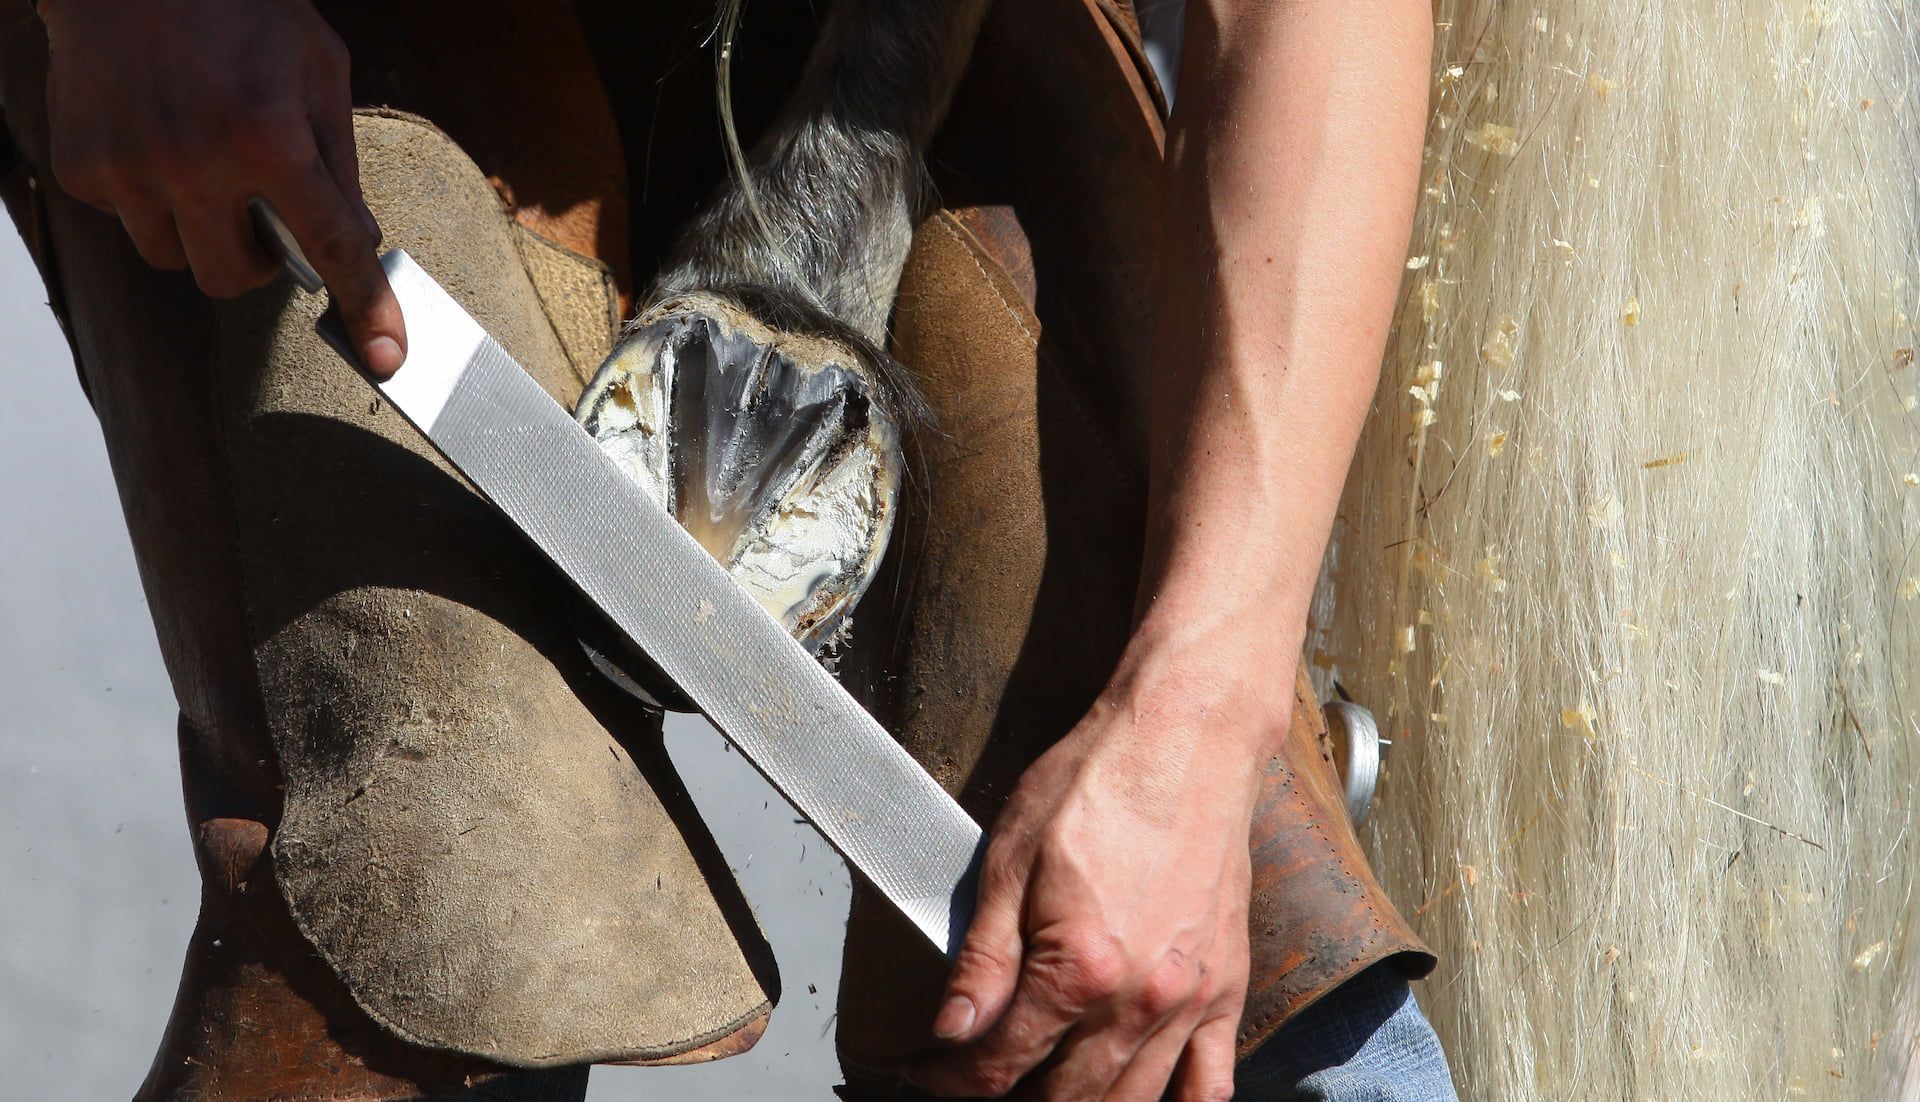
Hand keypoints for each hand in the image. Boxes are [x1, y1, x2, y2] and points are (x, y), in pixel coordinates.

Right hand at [39, 0, 405, 374]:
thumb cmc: (237, 8)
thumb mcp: (318, 69)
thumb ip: (340, 160)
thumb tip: (360, 239)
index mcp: (268, 136)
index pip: (330, 246)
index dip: (365, 306)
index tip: (385, 358)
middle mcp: (194, 161)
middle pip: (232, 279)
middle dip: (258, 263)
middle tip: (266, 216)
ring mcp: (129, 166)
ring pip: (175, 258)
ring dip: (199, 232)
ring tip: (206, 166)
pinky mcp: (80, 163)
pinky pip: (127, 220)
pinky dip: (149, 199)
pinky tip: (158, 141)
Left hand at [908, 658, 1279, 1101]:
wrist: (1185, 740)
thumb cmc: (1097, 782)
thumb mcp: (1010, 861)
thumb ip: (983, 961)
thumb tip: (951, 1032)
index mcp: (1077, 970)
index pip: (999, 1063)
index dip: (952, 1079)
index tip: (930, 1070)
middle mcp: (1139, 1000)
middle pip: (1064, 1098)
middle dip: (1011, 1101)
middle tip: (979, 1083)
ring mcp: (1191, 1000)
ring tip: (1044, 1095)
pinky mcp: (1227, 986)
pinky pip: (1212, 1082)